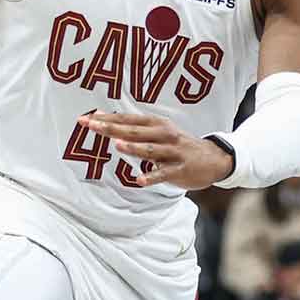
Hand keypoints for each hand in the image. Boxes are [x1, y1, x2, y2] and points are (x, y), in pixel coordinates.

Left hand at [77, 112, 232, 189]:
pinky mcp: (180, 169)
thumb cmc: (178, 145)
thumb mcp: (159, 132)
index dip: (107, 119)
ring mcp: (173, 152)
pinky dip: (151, 176)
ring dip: (134, 147)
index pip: (128, 120)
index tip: (86, 119)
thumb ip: (135, 129)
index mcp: (157, 124)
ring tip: (117, 145)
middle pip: (135, 132)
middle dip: (112, 129)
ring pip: (150, 150)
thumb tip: (105, 121)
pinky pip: (163, 174)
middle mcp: (165, 134)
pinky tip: (139, 180)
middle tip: (91, 126)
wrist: (213, 159)